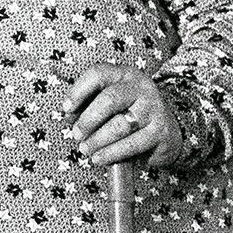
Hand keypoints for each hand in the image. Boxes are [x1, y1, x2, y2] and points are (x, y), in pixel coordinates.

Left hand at [61, 64, 181, 168]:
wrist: (166, 131)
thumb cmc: (129, 115)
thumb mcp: (112, 103)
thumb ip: (90, 105)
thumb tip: (70, 117)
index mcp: (124, 75)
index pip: (98, 74)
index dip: (78, 91)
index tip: (66, 109)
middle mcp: (140, 87)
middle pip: (109, 99)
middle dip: (87, 120)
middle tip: (76, 135)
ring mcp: (152, 108)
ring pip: (120, 125)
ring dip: (97, 140)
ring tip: (86, 149)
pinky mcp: (159, 131)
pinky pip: (131, 144)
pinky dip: (111, 153)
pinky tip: (99, 158)